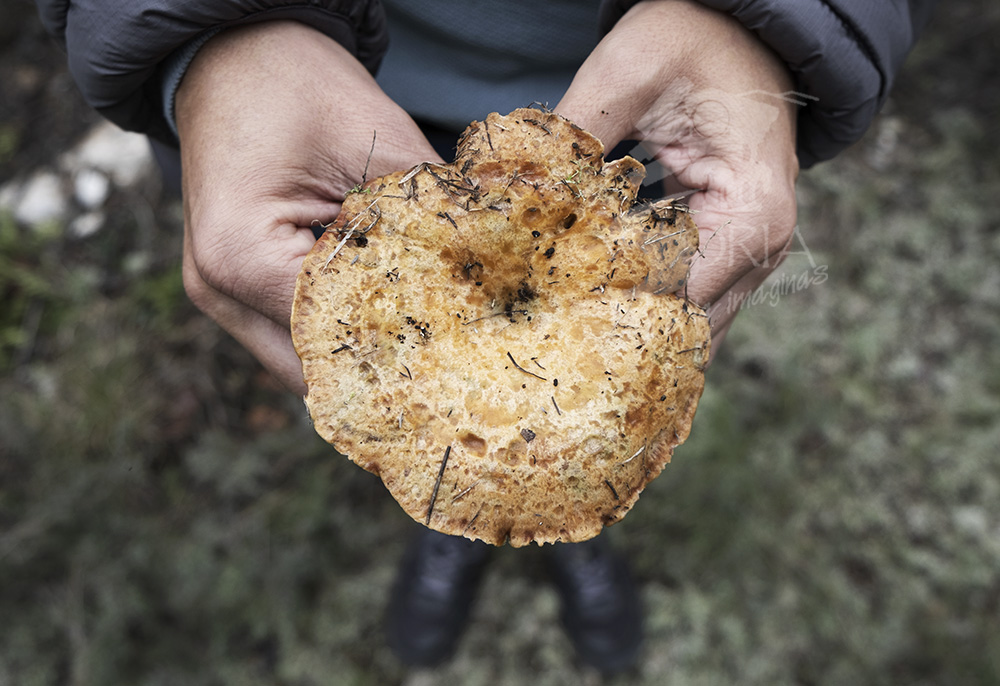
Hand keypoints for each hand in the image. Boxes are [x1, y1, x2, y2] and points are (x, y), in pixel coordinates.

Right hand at [176, 21, 440, 392]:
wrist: (236, 52)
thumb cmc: (298, 85)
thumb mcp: (378, 144)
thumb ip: (426, 218)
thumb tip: (485, 274)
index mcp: (241, 256)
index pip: (332, 336)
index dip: (400, 345)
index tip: (459, 353)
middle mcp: (216, 289)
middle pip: (311, 369)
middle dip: (378, 365)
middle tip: (447, 364)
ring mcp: (216, 293)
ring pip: (298, 358)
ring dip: (354, 349)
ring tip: (420, 342)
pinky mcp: (230, 285)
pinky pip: (289, 330)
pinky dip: (334, 327)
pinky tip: (384, 313)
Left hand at [555, 0, 798, 355]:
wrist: (739, 27)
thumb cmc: (693, 40)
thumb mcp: (627, 73)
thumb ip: (574, 136)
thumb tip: (515, 191)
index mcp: (752, 212)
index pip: (678, 295)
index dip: (613, 309)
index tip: (552, 315)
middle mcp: (761, 247)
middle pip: (685, 325)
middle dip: (618, 331)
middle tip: (548, 335)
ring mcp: (749, 254)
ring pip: (686, 323)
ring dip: (629, 325)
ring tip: (564, 328)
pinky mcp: (729, 251)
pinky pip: (685, 298)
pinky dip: (641, 303)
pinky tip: (592, 304)